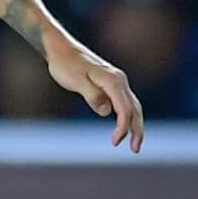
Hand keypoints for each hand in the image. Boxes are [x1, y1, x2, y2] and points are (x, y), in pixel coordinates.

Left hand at [44, 35, 144, 151]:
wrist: (60, 48)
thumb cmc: (65, 64)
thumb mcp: (76, 81)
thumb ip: (92, 96)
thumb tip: (106, 112)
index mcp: (113, 81)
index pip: (125, 109)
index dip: (123, 127)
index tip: (115, 142)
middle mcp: (119, 80)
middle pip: (135, 109)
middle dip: (137, 130)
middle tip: (135, 150)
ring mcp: (117, 81)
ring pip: (133, 106)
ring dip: (135, 124)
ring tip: (134, 143)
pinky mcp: (111, 83)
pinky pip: (125, 102)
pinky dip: (128, 115)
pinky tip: (124, 126)